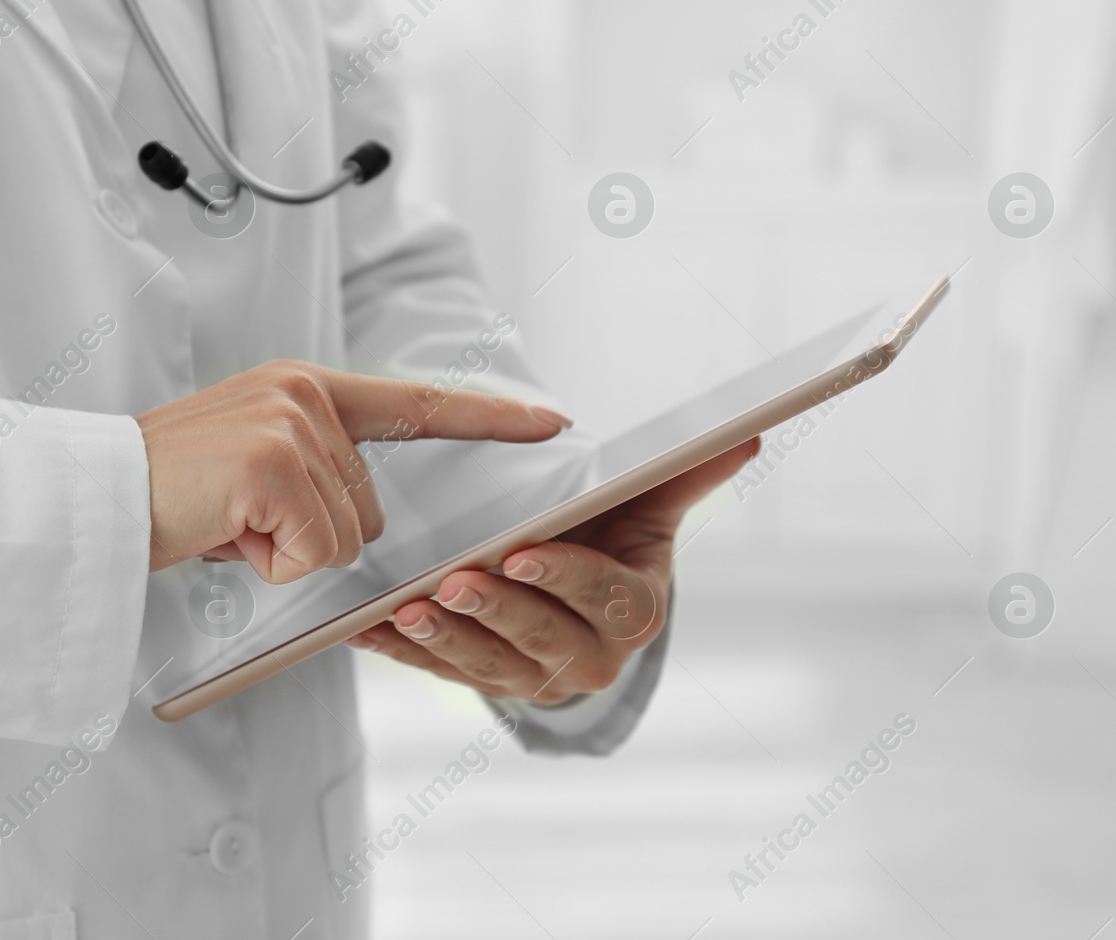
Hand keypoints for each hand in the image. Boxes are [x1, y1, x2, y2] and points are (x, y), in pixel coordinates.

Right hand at [136, 360, 571, 582]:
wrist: (88, 495)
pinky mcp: (277, 464)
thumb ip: (313, 471)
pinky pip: (315, 551)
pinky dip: (268, 564)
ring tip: (224, 522)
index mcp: (306, 388)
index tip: (551, 420)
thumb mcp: (250, 465)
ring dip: (284, 553)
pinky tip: (222, 533)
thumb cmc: (167, 492)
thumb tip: (357, 529)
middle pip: (370, 511)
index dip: (489, 415)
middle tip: (239, 519)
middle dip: (311, 537)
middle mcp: (306, 394)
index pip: (416, 403)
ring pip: (344, 538)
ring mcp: (293, 425)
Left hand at [346, 438, 758, 702]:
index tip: (523, 551)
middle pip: (540, 638)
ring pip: (487, 666)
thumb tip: (745, 432)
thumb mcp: (647, 503)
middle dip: (496, 611)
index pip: (602, 597)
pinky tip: (370, 628)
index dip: (563, 577)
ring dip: (445, 640)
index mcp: (634, 613)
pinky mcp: (485, 683)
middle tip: (455, 581)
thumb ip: (684, 472)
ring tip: (407, 608)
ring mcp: (535, 680)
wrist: (580, 586)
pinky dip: (404, 652)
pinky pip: (441, 673)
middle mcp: (590, 659)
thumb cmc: (613, 532)